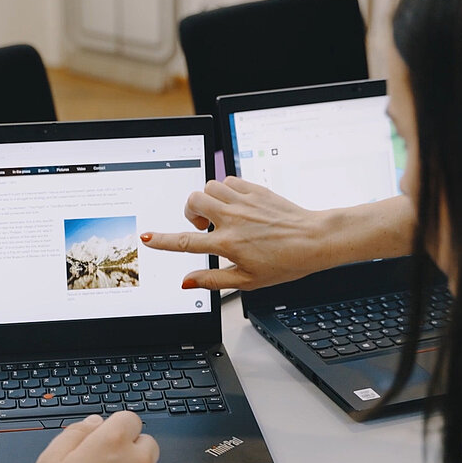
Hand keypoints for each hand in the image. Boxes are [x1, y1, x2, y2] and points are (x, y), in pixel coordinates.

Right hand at [140, 176, 334, 290]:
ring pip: (209, 187)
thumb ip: (213, 281)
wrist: (315, 240)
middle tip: (202, 225)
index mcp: (228, 244)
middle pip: (193, 202)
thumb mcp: (248, 281)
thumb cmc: (286, 262)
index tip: (146, 238)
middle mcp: (233, 219)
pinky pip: (228, 180)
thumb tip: (187, 282)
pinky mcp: (256, 190)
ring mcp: (244, 202)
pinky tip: (234, 204)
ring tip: (218, 214)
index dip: (162, 241)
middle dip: (189, 211)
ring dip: (207, 199)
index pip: (186, 242)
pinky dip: (225, 190)